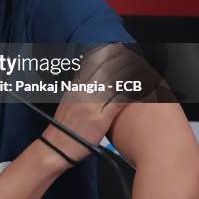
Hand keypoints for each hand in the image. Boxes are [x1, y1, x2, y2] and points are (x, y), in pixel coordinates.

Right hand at [41, 43, 153, 169]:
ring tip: (143, 70)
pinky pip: (117, 102)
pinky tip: (139, 91)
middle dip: (122, 62)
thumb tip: (90, 76)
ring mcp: (90, 105)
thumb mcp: (69, 101)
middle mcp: (83, 92)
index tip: (122, 51)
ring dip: (129, 76)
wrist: (56, 147)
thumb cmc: (65, 127)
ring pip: (113, 84)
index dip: (110, 56)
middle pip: (106, 71)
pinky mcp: (98, 119)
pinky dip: (129, 95)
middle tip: (137, 57)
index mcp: (76, 86)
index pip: (95, 65)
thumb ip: (81, 87)